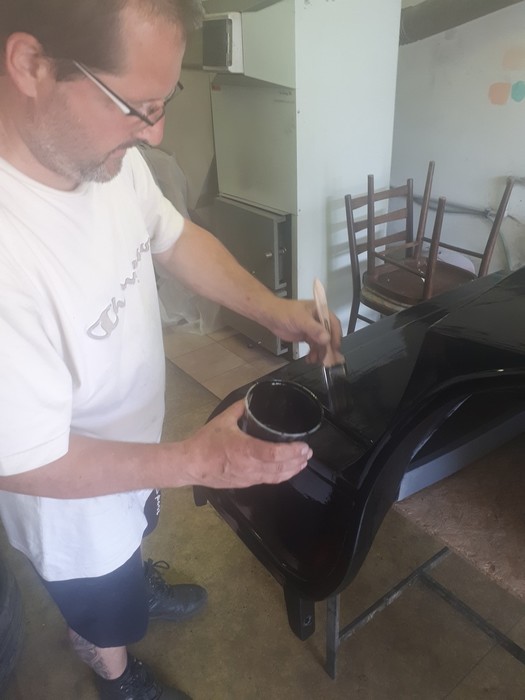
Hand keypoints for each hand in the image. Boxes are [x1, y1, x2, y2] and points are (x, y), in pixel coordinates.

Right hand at [183, 400, 311, 487]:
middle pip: (279, 468)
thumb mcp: (223, 420)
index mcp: (244, 450)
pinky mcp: (245, 484)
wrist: (190, 465)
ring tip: (302, 462)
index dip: (292, 452)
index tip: (304, 446)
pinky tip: (287, 471)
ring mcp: (248, 477)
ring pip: (275, 477)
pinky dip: (280, 476)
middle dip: (297, 461)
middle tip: (308, 453)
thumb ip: (239, 408)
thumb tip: (250, 400)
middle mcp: (249, 466)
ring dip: (292, 470)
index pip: (274, 454)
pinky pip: (267, 481)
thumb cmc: (205, 442)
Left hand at [268, 298, 343, 364]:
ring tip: (317, 361)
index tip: (335, 349)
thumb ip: (314, 329)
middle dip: (328, 348)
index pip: (334, 325)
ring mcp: (313, 330)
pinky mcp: (307, 337)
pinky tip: (310, 359)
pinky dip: (314, 354)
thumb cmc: (285, 313)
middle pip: (329, 336)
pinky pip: (314, 347)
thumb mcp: (301, 320)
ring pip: (322, 343)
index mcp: (321, 312)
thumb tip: (327, 339)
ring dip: (321, 353)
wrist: (270, 316)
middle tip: (328, 360)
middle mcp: (320, 321)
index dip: (336, 337)